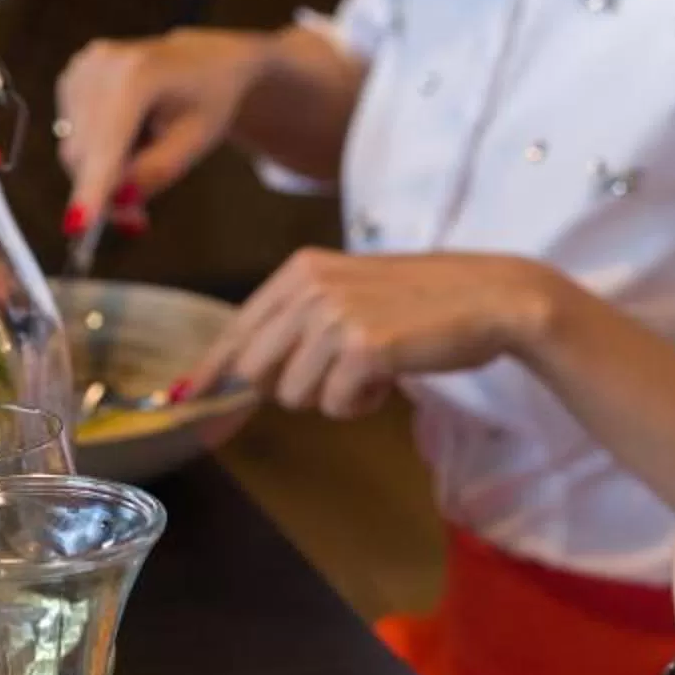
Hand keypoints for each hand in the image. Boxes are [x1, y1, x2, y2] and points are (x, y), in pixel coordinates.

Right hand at [53, 29, 269, 233]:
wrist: (202, 61)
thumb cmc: (207, 101)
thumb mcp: (196, 143)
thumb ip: (156, 173)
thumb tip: (117, 200)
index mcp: (138, 74)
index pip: (108, 142)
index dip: (93, 186)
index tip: (76, 227)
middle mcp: (101, 64)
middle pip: (85, 153)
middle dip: (105, 193)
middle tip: (137, 221)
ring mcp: (81, 68)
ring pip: (75, 151)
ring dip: (102, 175)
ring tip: (144, 165)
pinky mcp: (71, 78)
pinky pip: (74, 138)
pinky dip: (97, 153)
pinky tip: (129, 139)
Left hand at [187, 250, 555, 417]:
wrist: (490, 297)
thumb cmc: (425, 304)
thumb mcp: (351, 295)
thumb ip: (301, 323)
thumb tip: (250, 374)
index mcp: (301, 270)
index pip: (237, 328)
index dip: (210, 369)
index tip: (184, 394)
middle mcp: (309, 287)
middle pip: (256, 369)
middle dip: (291, 387)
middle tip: (338, 375)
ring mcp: (333, 316)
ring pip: (295, 395)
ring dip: (333, 398)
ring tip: (374, 370)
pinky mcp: (361, 347)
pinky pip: (334, 405)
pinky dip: (361, 404)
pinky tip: (389, 377)